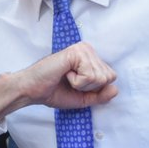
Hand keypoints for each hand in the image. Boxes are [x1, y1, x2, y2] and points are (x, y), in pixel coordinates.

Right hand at [0, 41, 117, 121]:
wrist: (32, 90)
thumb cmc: (53, 91)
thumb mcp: (83, 98)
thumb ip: (100, 96)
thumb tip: (116, 90)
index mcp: (90, 57)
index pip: (110, 77)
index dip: (94, 89)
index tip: (76, 85)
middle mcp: (88, 49)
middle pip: (108, 77)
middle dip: (89, 87)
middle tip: (70, 82)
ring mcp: (83, 49)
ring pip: (100, 77)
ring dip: (82, 85)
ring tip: (66, 77)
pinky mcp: (76, 52)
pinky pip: (90, 76)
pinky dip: (77, 82)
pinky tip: (65, 74)